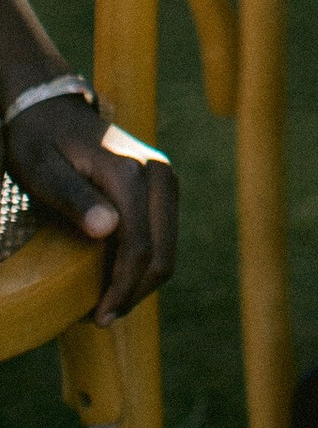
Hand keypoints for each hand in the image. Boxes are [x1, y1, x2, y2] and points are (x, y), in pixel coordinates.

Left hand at [5, 91, 176, 321]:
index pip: (138, 244)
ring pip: (167, 247)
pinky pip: (163, 234)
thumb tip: (107, 230)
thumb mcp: (43, 170)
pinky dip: (145, 262)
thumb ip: (74, 199)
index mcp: (130, 172)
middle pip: (161, 251)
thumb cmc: (41, 142)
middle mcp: (158, 173)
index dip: (121, 287)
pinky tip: (116, 276)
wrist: (54, 108)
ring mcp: (164, 177)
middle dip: (134, 292)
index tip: (98, 318)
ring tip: (106, 303)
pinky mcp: (162, 184)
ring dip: (141, 281)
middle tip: (100, 318)